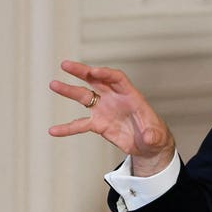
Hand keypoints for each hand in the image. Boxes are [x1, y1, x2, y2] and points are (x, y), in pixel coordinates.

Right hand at [49, 60, 175, 175]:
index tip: (94, 71)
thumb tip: (149, 136)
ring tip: (54, 84)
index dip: (106, 73)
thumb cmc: (155, 135)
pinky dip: (67, 128)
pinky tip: (54, 130)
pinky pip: (80, 124)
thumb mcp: (157, 136)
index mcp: (130, 96)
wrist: (148, 146)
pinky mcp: (98, 124)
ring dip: (69, 90)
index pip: (117, 78)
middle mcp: (114, 98)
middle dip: (82, 72)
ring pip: (84, 96)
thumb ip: (153, 134)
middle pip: (96, 80)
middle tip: (66, 65)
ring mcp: (104, 110)